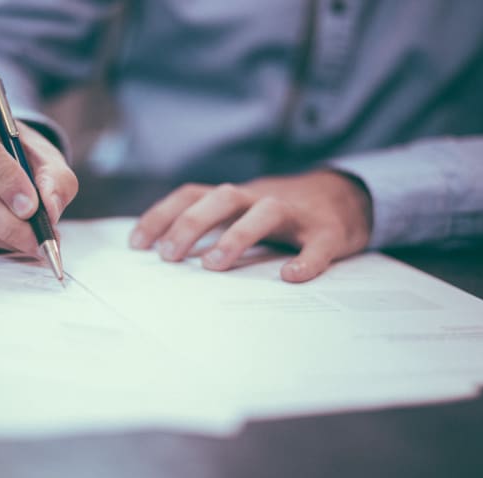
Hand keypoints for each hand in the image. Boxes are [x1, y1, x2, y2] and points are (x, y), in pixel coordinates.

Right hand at [0, 100, 77, 254]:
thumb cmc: (20, 157)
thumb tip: (49, 209)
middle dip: (7, 222)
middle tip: (38, 240)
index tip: (31, 207)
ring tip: (30, 241)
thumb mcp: (47, 159)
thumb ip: (55, 180)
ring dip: (0, 237)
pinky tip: (5, 238)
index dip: (5, 179)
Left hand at [130, 171, 372, 281]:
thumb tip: (164, 256)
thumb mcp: (241, 213)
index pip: (192, 195)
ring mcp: (296, 213)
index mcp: (236, 197)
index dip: (162, 215)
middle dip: (191, 224)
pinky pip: (318, 244)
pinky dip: (306, 260)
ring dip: (237, 235)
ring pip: (265, 212)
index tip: (137, 244)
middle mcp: (261, 198)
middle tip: (168, 256)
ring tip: (213, 265)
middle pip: (222, 197)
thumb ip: (211, 227)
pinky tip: (291, 277)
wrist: (345, 197)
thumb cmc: (280, 214)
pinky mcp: (329, 231)